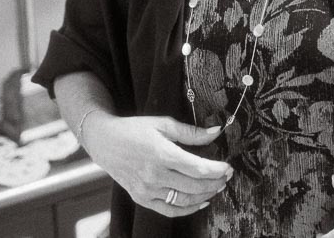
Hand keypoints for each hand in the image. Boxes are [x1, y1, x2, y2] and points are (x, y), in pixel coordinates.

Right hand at [82, 113, 231, 217]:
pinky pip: (169, 210)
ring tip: (217, 186)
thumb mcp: (163, 124)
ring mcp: (147, 190)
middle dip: (215, 182)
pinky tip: (201, 202)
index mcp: (161, 154)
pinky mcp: (141, 198)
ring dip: (205, 195)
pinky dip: (188, 209)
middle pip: (194, 186)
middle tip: (227, 176)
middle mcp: (154, 175)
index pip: (197, 169)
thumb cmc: (134, 129)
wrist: (105, 142)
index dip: (217, 170)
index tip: (228, 167)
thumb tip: (217, 131)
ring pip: (185, 200)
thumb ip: (191, 132)